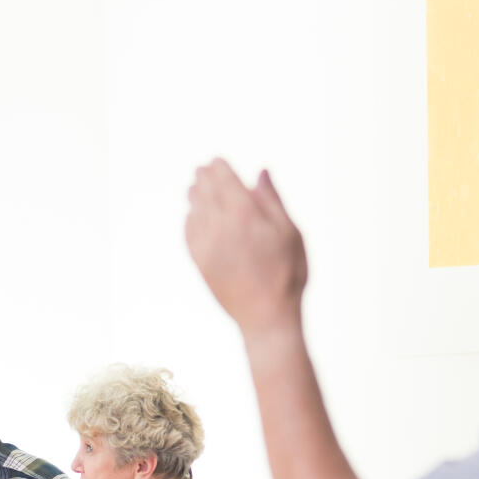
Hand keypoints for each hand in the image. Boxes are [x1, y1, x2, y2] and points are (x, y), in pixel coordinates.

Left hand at [185, 160, 307, 335]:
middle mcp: (220, 225)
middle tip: (203, 170)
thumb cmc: (288, 273)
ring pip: (193, 209)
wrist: (267, 317)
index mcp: (244, 213)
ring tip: (196, 188)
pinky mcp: (199, 262)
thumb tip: (260, 172)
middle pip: (203, 189)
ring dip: (194, 195)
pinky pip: (188, 232)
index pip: (222, 177)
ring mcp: (206, 245)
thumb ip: (272, 200)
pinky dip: (189, 219)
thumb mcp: (290, 232)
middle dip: (204, 177)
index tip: (217, 161)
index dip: (219, 166)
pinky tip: (193, 216)